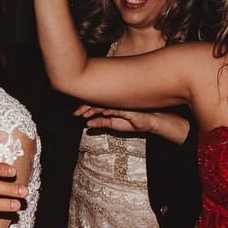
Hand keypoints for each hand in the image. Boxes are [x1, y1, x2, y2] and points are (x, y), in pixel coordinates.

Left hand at [76, 105, 191, 143]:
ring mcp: (122, 104)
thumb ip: (101, 123)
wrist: (152, 122)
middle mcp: (115, 101)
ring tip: (85, 114)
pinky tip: (103, 114)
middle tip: (76, 113)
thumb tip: (87, 124)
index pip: (95, 103)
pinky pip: (118, 109)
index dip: (85, 107)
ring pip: (105, 104)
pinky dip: (109, 111)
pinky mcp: (130, 109)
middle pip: (98, 102)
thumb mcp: (114, 125)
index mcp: (111, 103)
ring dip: (94, 109)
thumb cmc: (134, 121)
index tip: (75, 113)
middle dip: (86, 107)